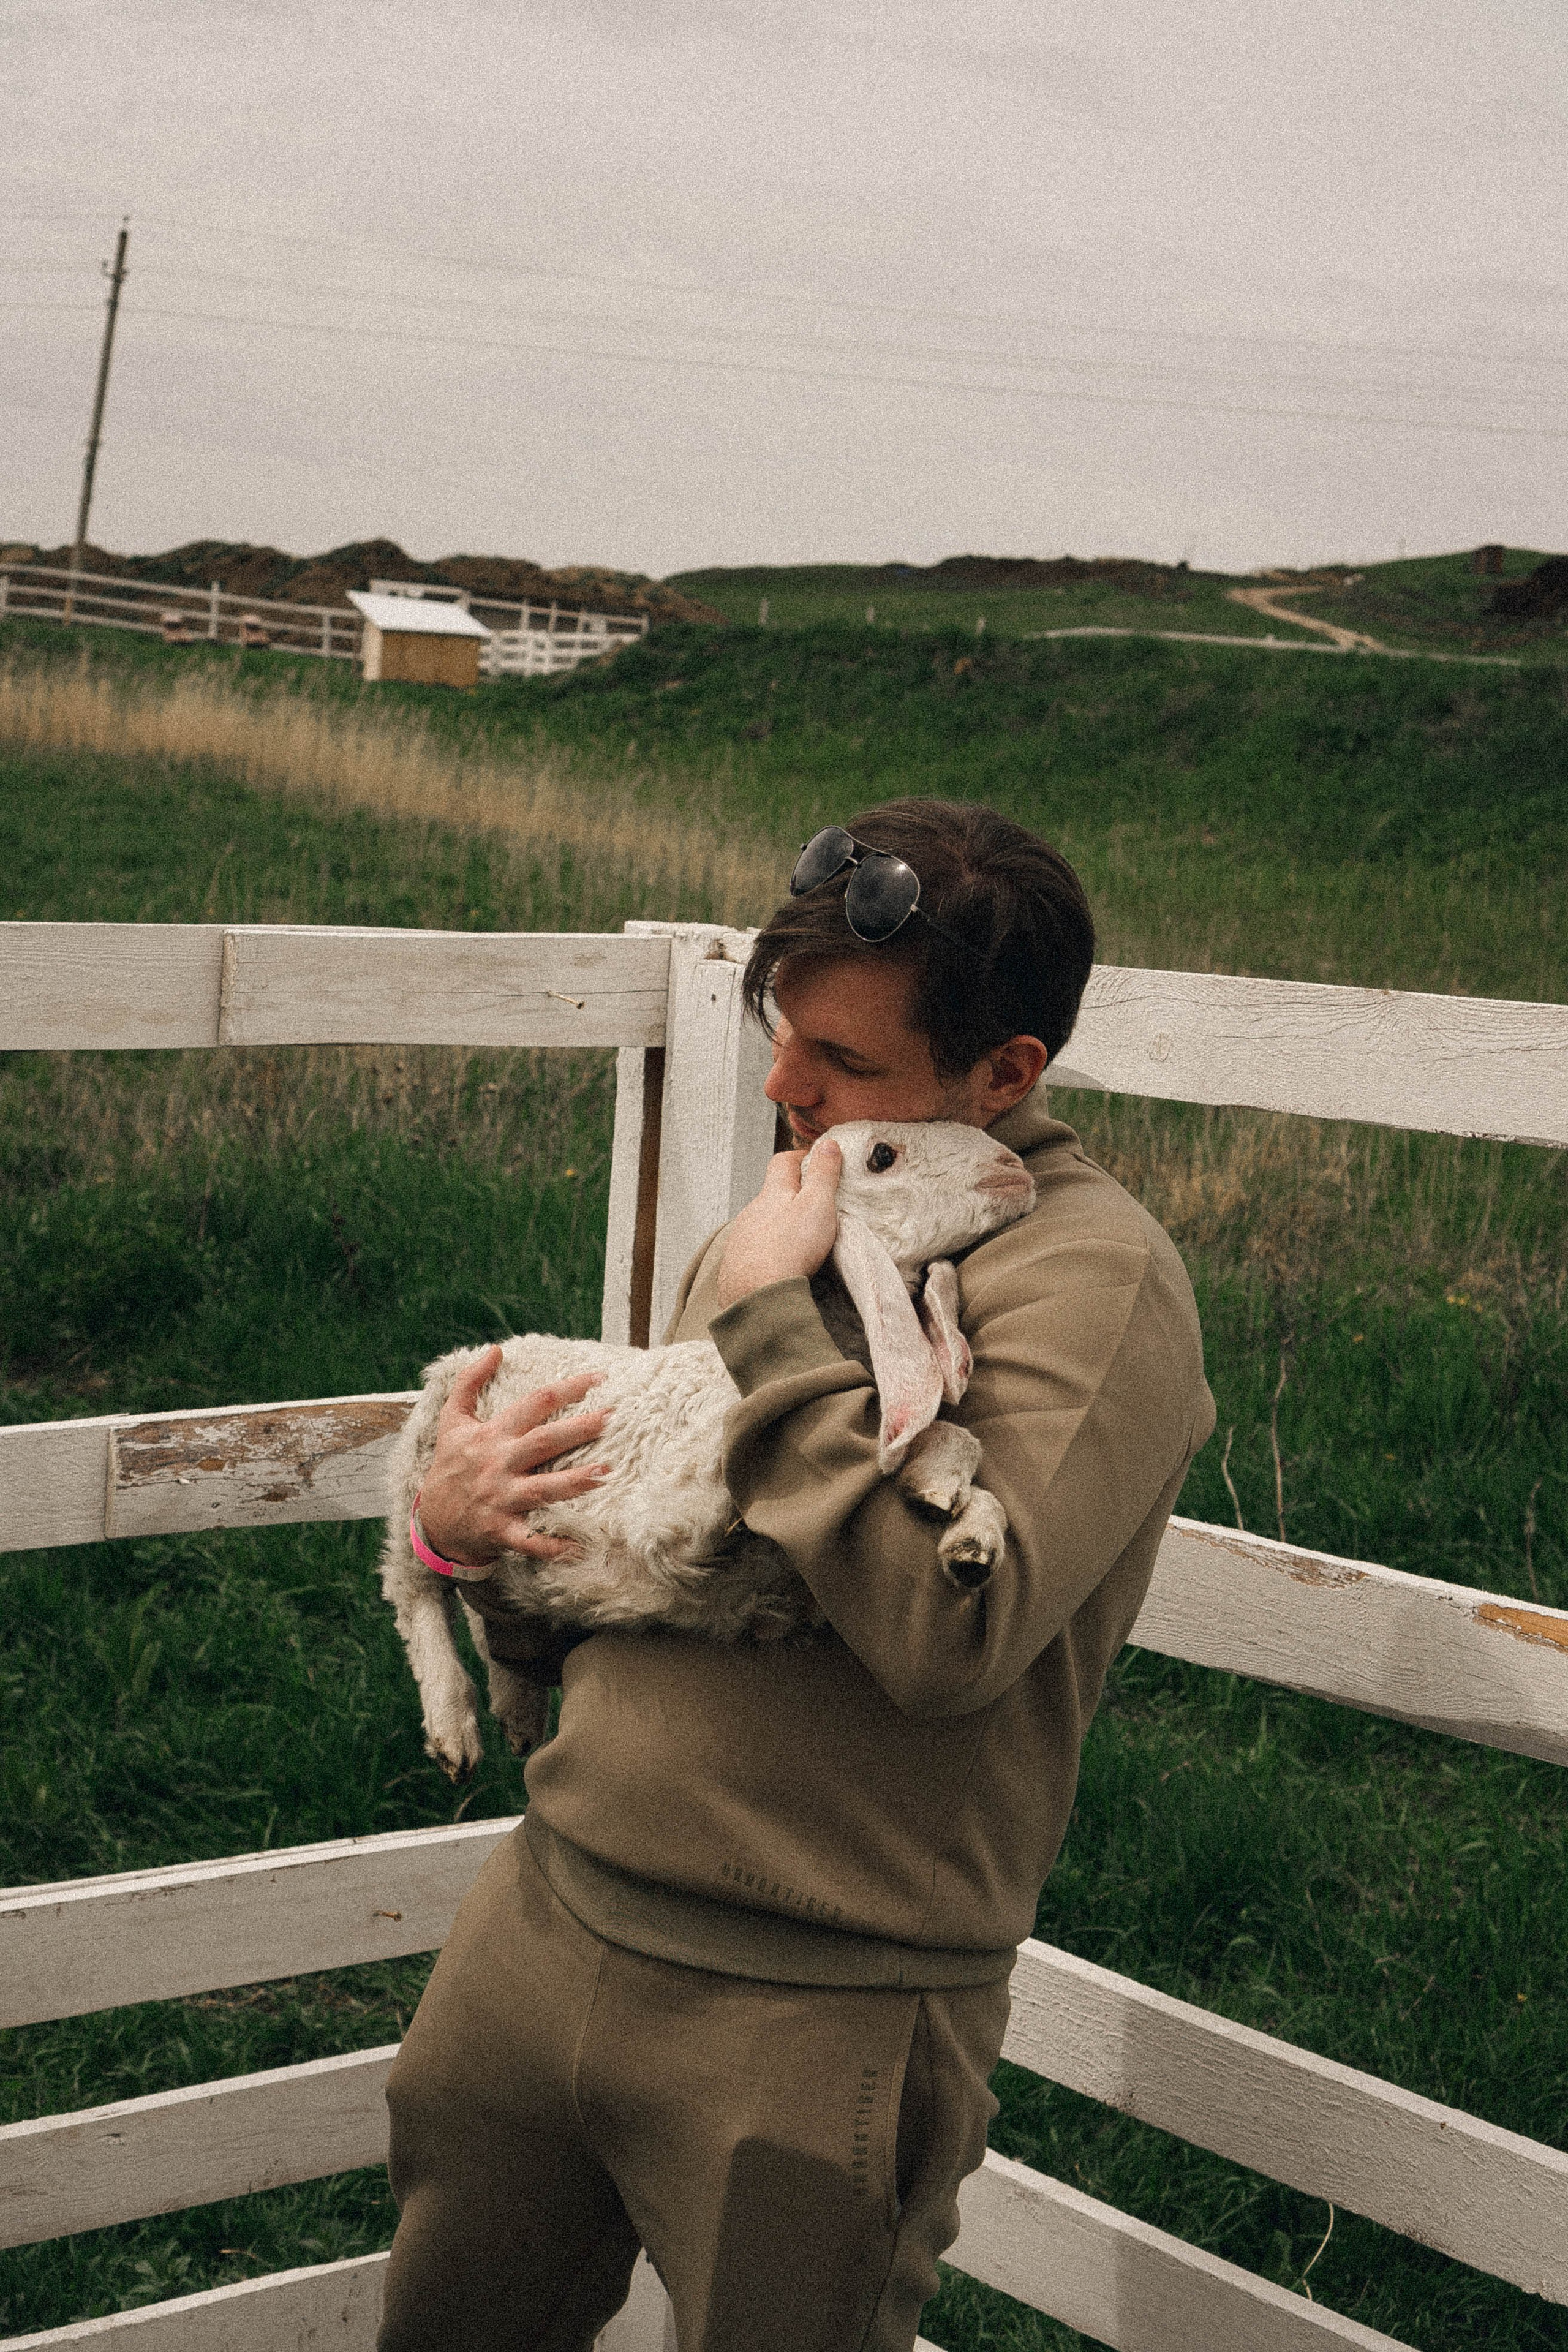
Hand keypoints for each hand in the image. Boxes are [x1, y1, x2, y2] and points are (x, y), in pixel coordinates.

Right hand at [415, 1346, 612, 1570]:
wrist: (431, 1521)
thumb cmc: (450, 1466)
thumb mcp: (452, 1421)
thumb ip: (469, 1382)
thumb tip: (495, 1349)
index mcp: (492, 1435)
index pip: (533, 1404)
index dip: (566, 1389)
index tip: (599, 1379)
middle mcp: (498, 1464)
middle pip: (543, 1442)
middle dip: (578, 1429)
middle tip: (611, 1417)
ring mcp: (501, 1498)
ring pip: (542, 1488)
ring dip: (575, 1482)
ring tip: (607, 1473)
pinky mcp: (501, 1530)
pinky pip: (530, 1539)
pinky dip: (553, 1546)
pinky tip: (580, 1546)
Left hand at [716, 1141, 840, 1309]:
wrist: (758, 1295)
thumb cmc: (790, 1249)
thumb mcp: (817, 1205)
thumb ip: (823, 1174)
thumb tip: (828, 1144)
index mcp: (772, 1193)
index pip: (782, 1162)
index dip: (800, 1157)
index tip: (816, 1161)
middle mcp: (751, 1211)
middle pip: (770, 1194)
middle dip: (790, 1194)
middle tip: (813, 1203)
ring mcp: (741, 1236)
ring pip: (761, 1221)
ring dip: (777, 1224)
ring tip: (797, 1238)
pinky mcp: (736, 1262)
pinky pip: (753, 1247)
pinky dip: (766, 1248)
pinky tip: (778, 1260)